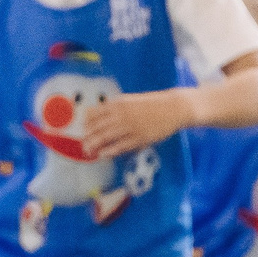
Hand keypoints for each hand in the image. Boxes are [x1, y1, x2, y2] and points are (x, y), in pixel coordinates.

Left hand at [81, 89, 197, 158]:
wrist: (174, 107)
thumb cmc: (152, 105)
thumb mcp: (131, 101)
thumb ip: (115, 108)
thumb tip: (98, 115)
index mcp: (118, 104)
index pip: (93, 114)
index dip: (86, 125)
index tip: (84, 131)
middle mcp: (121, 114)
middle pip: (96, 127)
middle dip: (87, 138)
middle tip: (83, 145)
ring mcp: (130, 126)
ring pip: (105, 137)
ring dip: (94, 146)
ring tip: (88, 152)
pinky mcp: (139, 138)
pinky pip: (120, 146)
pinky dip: (109, 151)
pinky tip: (102, 155)